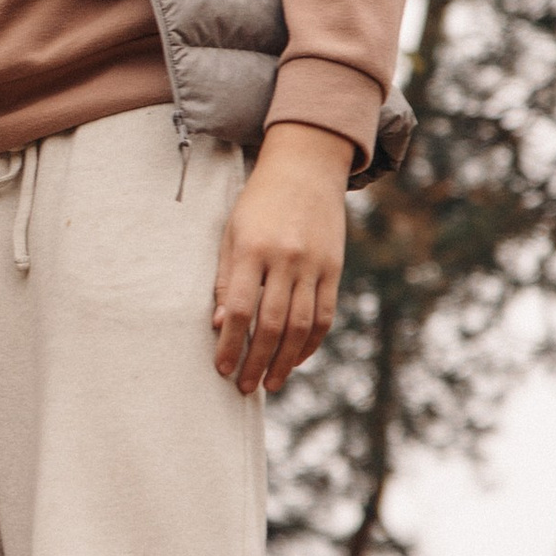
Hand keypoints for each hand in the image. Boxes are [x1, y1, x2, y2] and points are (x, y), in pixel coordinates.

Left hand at [211, 125, 350, 395]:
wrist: (305, 169)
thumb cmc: (258, 204)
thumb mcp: (232, 233)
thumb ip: (226, 279)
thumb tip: (221, 325)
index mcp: (253, 249)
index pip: (241, 309)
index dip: (230, 344)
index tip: (221, 367)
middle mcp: (285, 259)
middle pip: (271, 324)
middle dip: (257, 361)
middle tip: (245, 387)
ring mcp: (313, 265)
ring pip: (300, 326)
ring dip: (285, 360)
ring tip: (271, 382)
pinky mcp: (334, 269)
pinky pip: (324, 315)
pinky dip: (311, 342)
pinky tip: (296, 358)